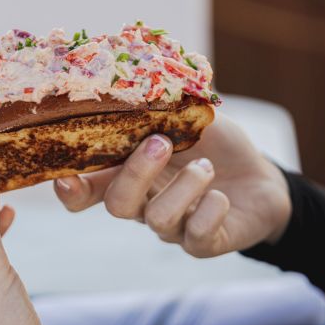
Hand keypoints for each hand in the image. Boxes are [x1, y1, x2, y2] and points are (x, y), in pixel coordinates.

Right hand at [54, 113, 291, 256]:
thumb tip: (138, 81)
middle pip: (117, 204)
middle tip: (161, 143)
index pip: (89, 190)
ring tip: (206, 166)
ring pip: (158, 220)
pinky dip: (209, 211)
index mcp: (131, 173)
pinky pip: (197, 237)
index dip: (71, 190)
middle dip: (135, 173)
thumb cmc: (215, 143)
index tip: (65, 177)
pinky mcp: (203, 243)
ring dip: (184, 188)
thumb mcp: (189, 118)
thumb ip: (162, 107)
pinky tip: (221, 196)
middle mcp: (144, 203)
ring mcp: (172, 226)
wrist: (259, 175)